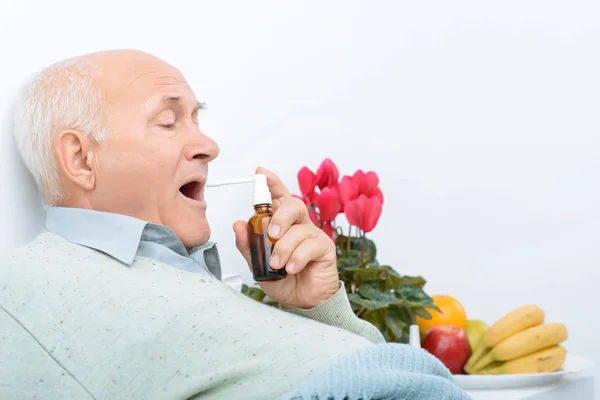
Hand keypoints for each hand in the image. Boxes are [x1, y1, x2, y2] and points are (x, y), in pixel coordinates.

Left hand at [233, 167, 339, 308]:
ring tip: (277, 264)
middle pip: (294, 205)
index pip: (278, 198)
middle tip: (270, 234)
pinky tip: (291, 268)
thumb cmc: (283, 280)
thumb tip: (238, 224)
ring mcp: (313, 236)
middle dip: (280, 216)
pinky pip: (310, 246)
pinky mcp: (325, 248)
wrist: (301, 303)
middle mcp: (299, 226)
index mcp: (282, 225)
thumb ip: (248, 245)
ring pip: (299, 229)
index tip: (261, 173)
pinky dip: (296, 258)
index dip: (271, 183)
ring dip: (283, 247)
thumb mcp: (257, 265)